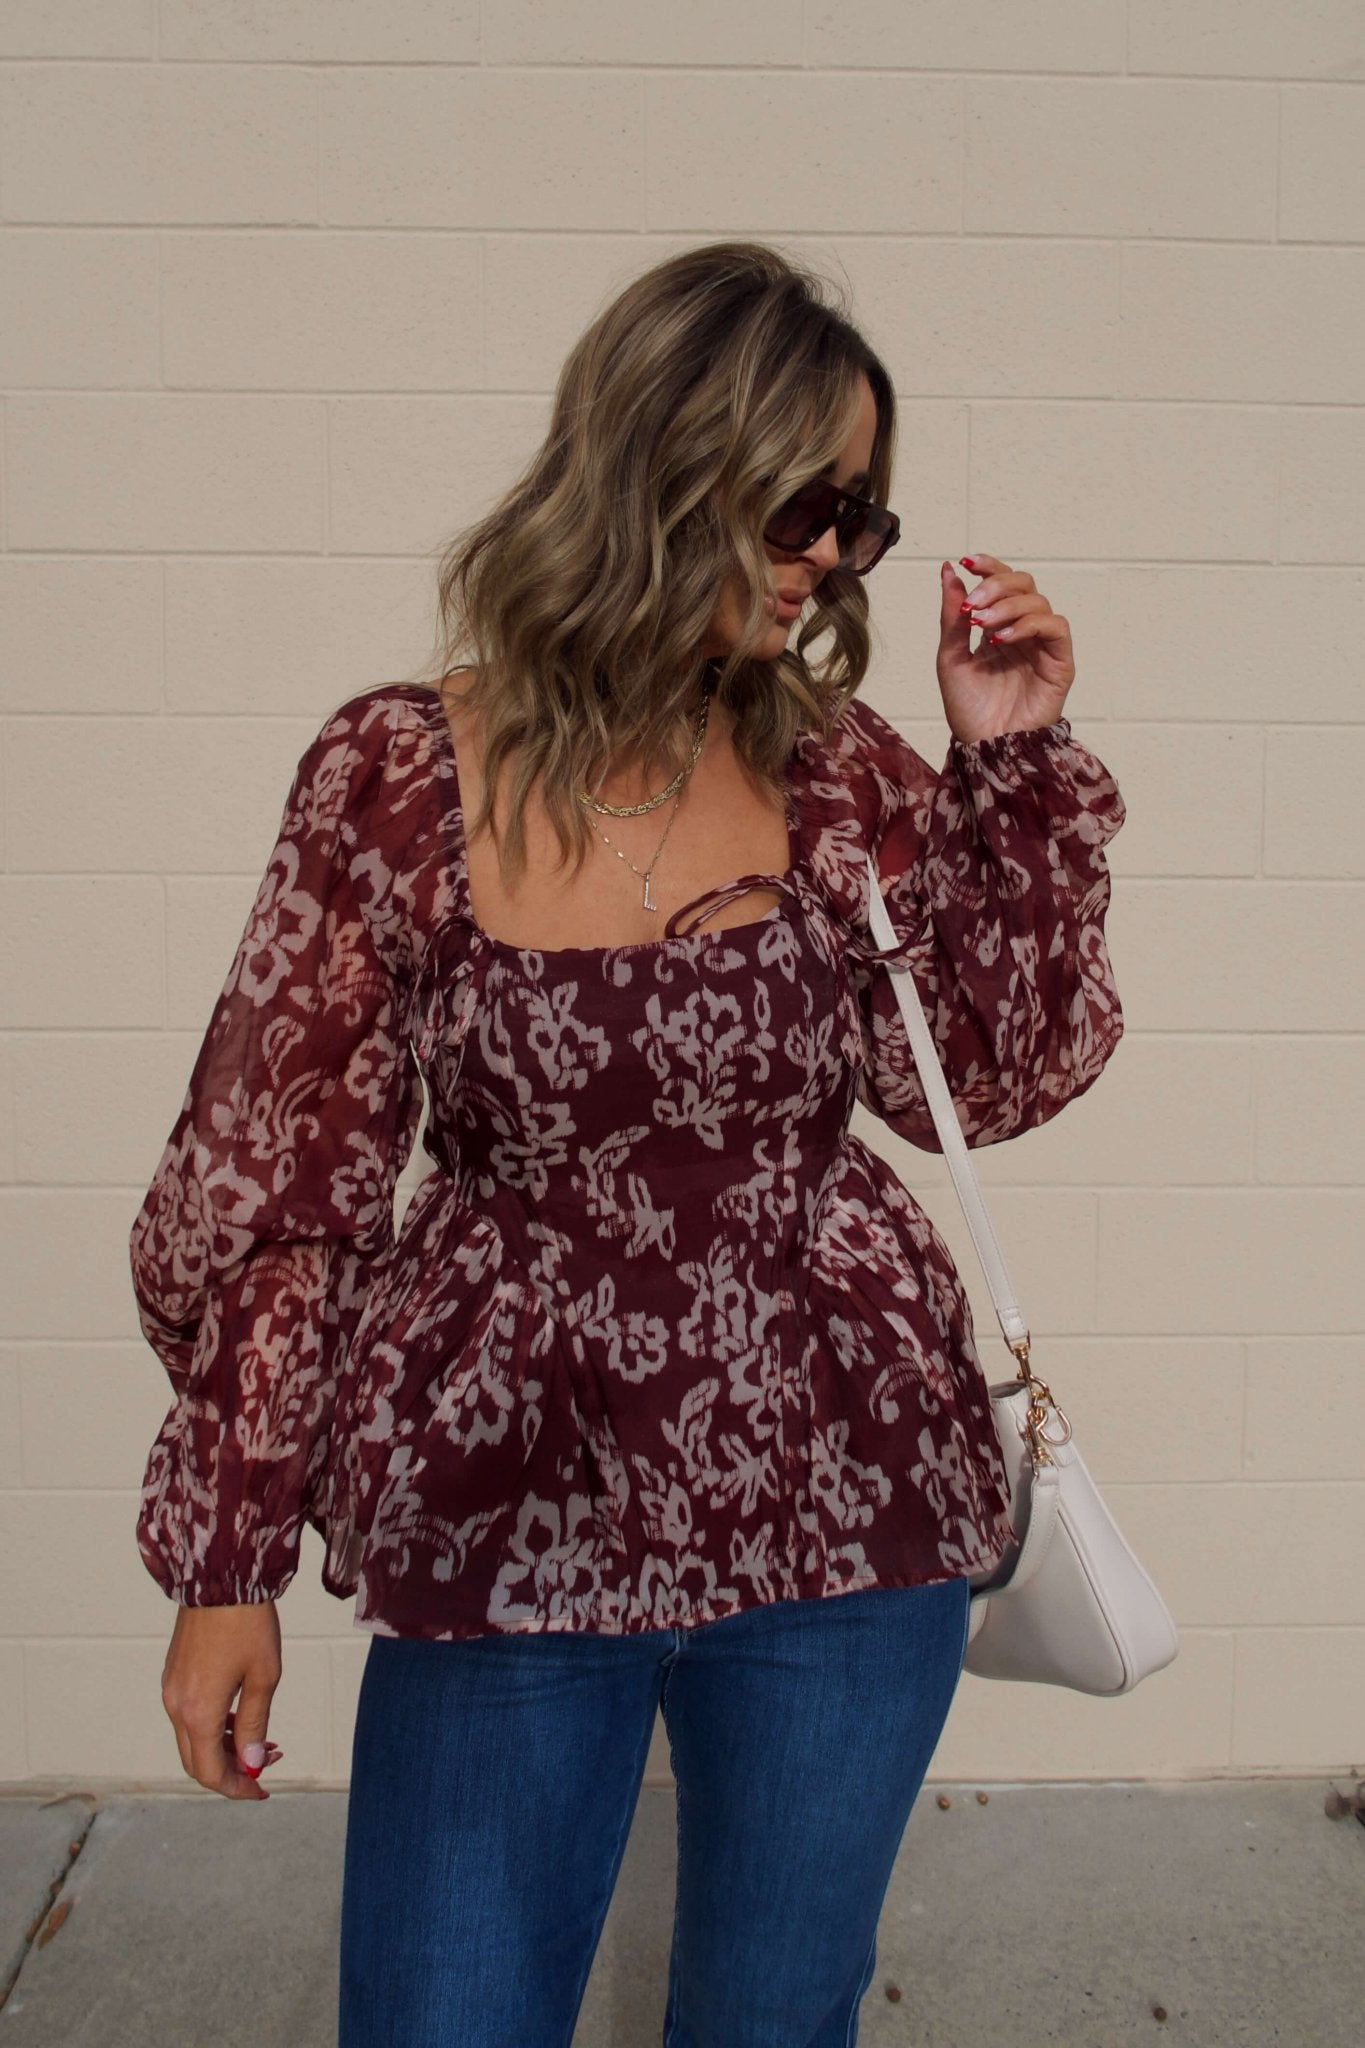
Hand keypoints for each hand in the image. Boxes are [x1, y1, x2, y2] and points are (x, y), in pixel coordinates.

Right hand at [161, 1602, 283, 1801]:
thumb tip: (253, 1764)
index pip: (210, 1773)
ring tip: (265, 1739)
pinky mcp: (174, 1675)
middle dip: (233, 1770)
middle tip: (269, 1762)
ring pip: (193, 1738)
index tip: (263, 1789)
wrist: (221, 1576)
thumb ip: (256, 1725)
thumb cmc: (248, 1623)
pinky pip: (190, 1716)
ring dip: (226, 1747)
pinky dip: (215, 1726)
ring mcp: (171, 1690)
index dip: (237, 1788)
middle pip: (197, 1761)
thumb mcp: (264, 1677)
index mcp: (197, 1712)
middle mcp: (176, 1706)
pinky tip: (243, 1714)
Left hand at [936, 554, 1075, 742]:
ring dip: (1008, 606)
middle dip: (996, 586)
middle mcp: (1023, 632)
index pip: (1002, 583)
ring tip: (983, 625)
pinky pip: (1055, 628)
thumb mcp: (951, 657)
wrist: (983, 747)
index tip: (967, 562)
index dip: (989, 567)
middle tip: (972, 605)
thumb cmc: (968, 710)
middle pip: (1024, 584)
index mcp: (998, 627)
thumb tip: (948, 570)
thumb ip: (952, 616)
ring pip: (1038, 602)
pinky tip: (1002, 639)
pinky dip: (1029, 625)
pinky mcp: (1060, 663)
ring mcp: (1042, 646)